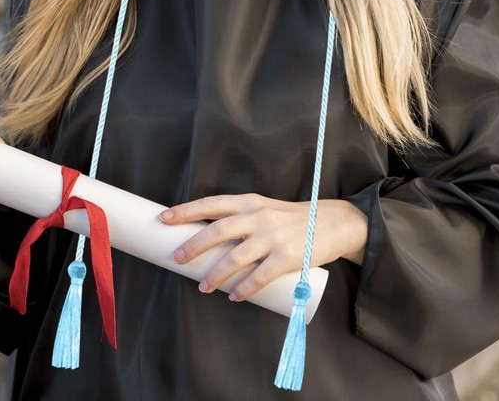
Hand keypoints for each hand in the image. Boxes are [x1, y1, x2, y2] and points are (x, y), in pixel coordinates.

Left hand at [160, 193, 367, 301]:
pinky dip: (245, 288)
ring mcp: (273, 237)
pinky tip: (234, 297)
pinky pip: (260, 276)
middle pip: (218, 229)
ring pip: (236, 257)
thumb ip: (242, 220)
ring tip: (203, 286)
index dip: (186, 210)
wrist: (334, 222)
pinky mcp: (288, 257)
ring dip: (216, 274)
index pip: (212, 204)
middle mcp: (259, 216)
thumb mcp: (265, 208)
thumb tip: (208, 240)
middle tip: (176, 258)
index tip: (164, 218)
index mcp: (250, 202)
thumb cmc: (293, 218)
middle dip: (194, 245)